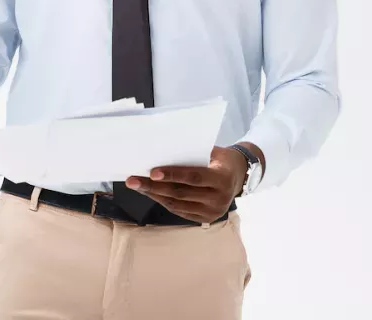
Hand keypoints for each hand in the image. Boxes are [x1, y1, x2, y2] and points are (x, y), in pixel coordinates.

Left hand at [125, 146, 250, 223]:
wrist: (239, 175)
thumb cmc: (220, 158)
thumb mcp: (213, 151)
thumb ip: (192, 154)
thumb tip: (161, 151)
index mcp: (222, 179)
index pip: (193, 177)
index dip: (172, 175)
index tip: (151, 172)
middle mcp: (219, 199)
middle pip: (180, 193)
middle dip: (153, 187)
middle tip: (132, 180)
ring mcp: (212, 212)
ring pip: (177, 205)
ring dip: (154, 195)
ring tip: (137, 186)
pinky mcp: (205, 219)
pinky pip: (179, 211)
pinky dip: (163, 201)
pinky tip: (150, 193)